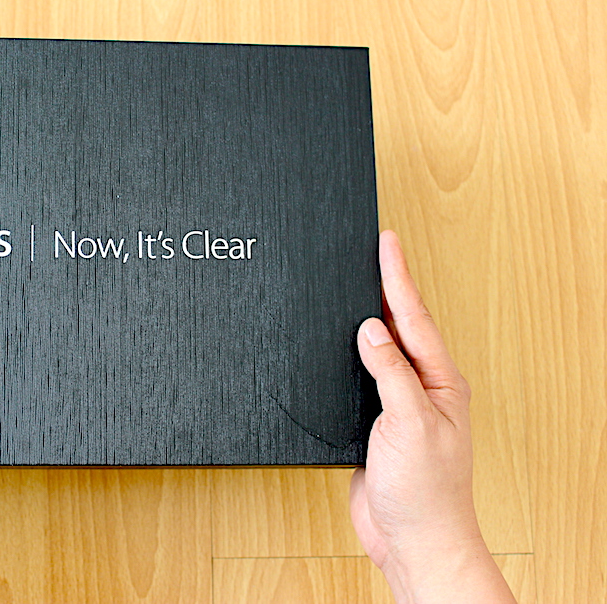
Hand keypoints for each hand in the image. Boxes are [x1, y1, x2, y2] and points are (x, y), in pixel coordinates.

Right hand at [349, 230, 514, 602]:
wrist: (412, 539)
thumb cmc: (426, 492)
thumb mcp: (409, 424)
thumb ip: (390, 374)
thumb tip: (371, 331)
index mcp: (440, 381)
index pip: (413, 318)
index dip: (397, 277)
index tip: (385, 242)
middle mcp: (422, 388)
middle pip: (401, 326)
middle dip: (387, 286)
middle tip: (374, 249)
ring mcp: (399, 405)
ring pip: (381, 350)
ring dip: (371, 317)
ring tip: (359, 283)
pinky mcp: (376, 424)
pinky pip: (362, 378)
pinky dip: (350, 355)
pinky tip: (342, 345)